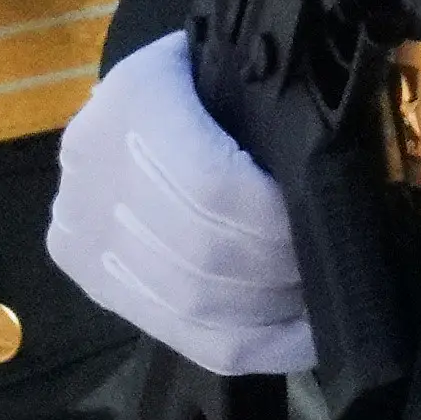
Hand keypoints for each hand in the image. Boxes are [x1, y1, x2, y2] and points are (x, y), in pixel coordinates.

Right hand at [46, 33, 314, 377]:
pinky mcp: (92, 281)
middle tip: (335, 265)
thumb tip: (331, 172)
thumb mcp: (232, 72)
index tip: (328, 220)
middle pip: (203, 254)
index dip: (276, 218)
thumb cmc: (203, 81)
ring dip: (273, 309)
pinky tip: (302, 336)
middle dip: (281, 269)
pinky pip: (191, 339)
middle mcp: (93, 169)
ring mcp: (84, 234)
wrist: (131, 102)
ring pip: (196, 304)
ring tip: (318, 293)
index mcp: (134, 100)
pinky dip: (261, 347)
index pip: (209, 185)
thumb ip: (271, 110)